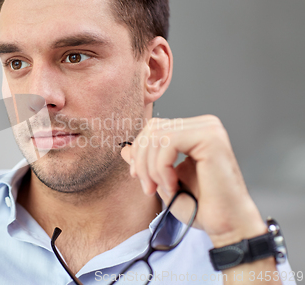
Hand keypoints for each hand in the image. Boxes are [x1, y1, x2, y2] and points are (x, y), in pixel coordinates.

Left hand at [120, 115, 267, 246]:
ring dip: (152, 168)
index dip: (139, 151)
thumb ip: (146, 162)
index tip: (138, 177)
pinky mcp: (211, 138)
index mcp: (194, 131)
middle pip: (153, 129)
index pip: (154, 127)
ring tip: (163, 189)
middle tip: (148, 188)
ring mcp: (209, 129)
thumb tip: (125, 149)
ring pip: (157, 136)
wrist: (225, 225)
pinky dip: (162, 168)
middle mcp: (204, 125)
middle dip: (142, 161)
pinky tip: (174, 185)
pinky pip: (168, 142)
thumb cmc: (200, 206)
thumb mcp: (163, 180)